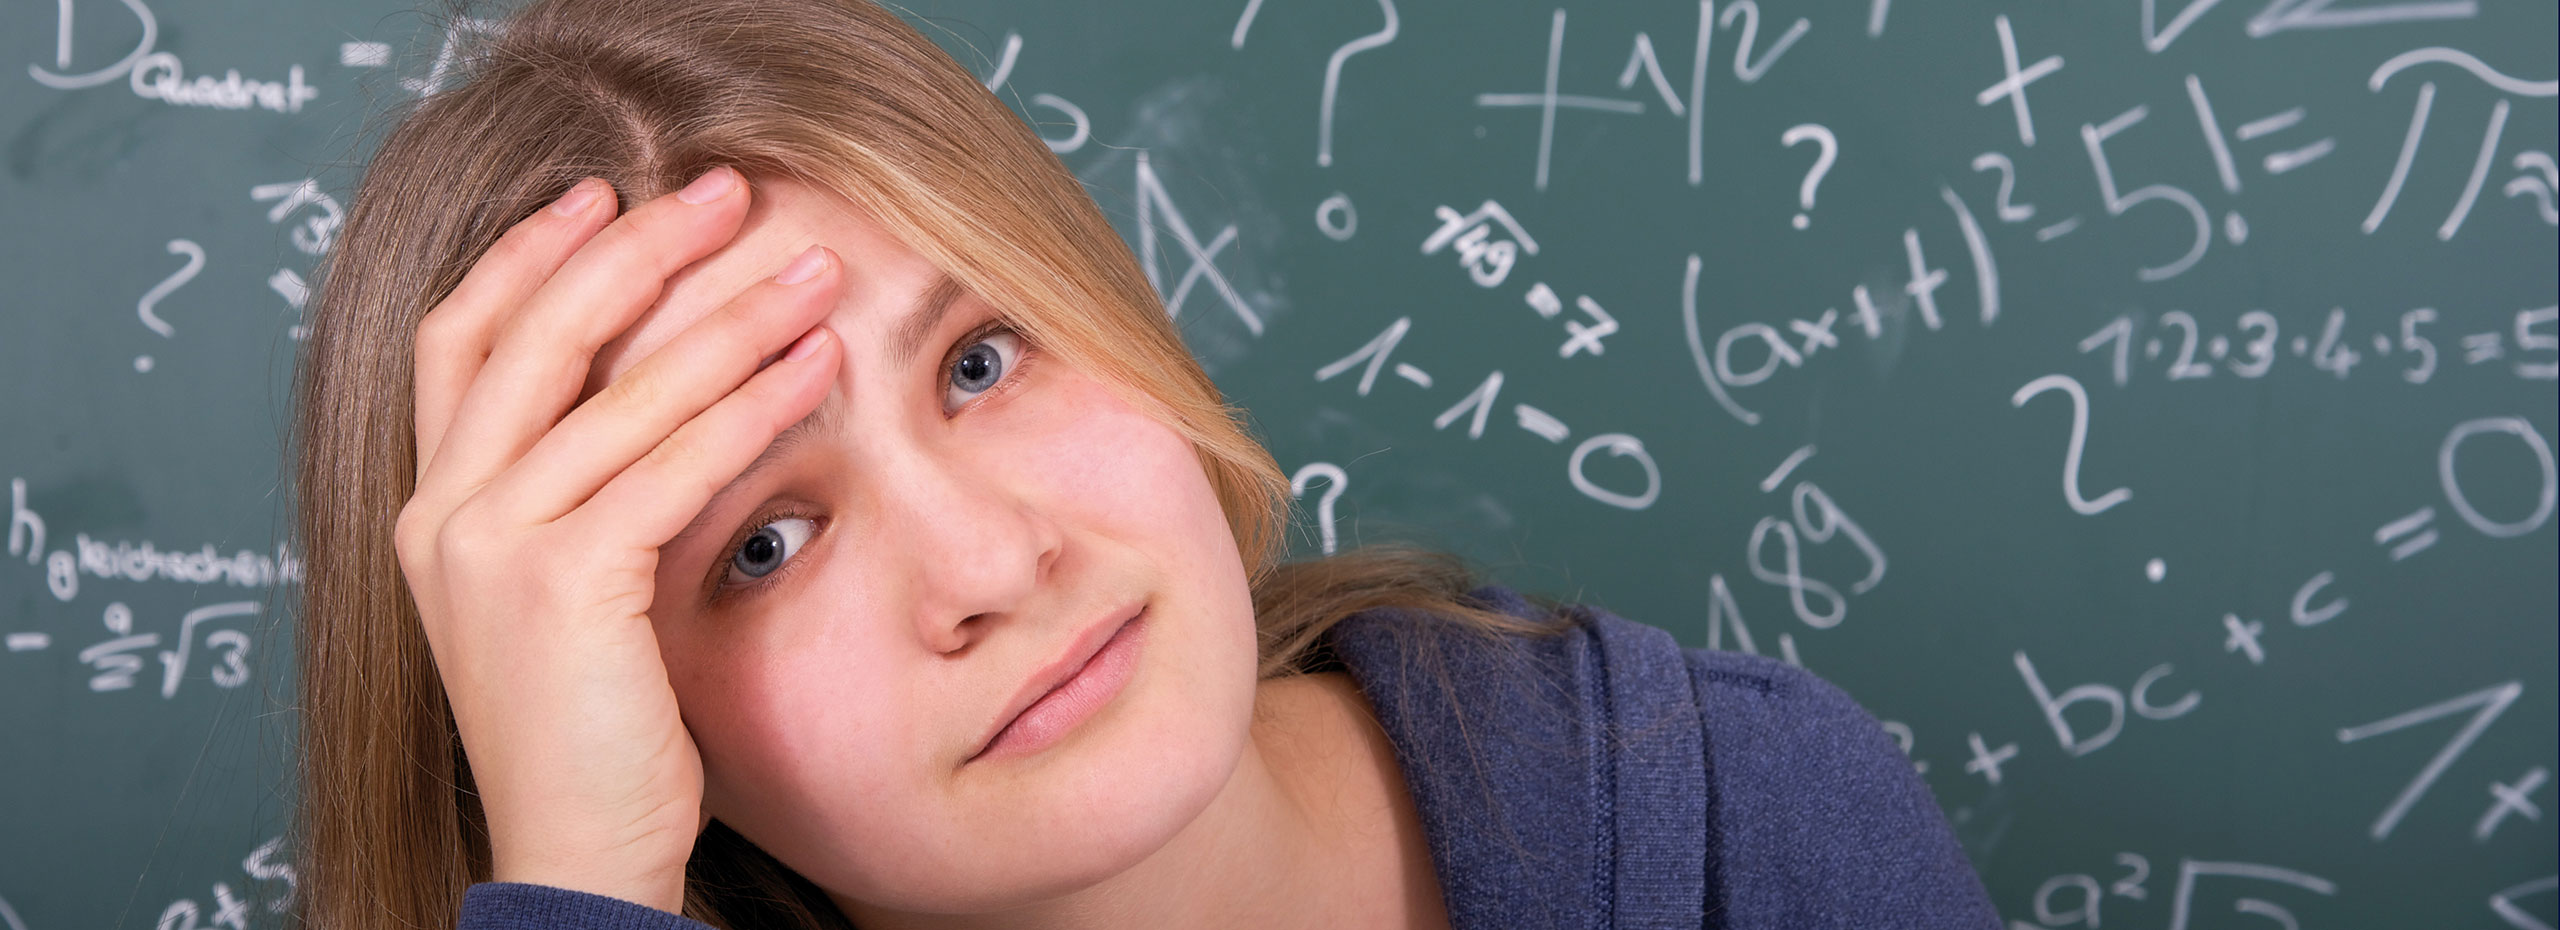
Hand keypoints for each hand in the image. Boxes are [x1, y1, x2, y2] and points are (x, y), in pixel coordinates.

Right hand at [392, 167, 842, 911]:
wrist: (574, 858)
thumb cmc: (592, 737)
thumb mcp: (565, 595)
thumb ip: (582, 497)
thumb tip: (668, 394)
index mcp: (432, 510)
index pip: (461, 338)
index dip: (528, 254)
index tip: (602, 192)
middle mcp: (444, 515)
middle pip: (536, 334)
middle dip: (637, 248)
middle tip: (728, 191)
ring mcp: (492, 547)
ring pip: (619, 391)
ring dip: (726, 316)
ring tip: (809, 271)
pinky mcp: (563, 583)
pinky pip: (672, 464)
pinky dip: (750, 403)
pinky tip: (814, 367)